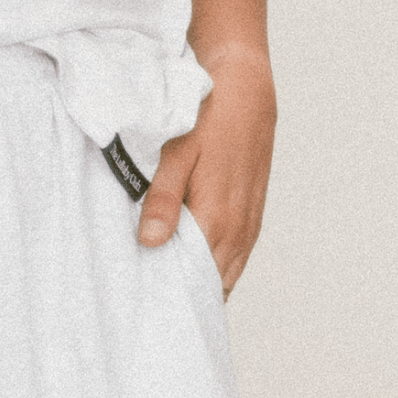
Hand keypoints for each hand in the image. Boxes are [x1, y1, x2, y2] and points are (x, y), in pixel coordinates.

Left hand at [137, 47, 275, 296]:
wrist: (246, 89)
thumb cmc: (207, 118)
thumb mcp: (176, 153)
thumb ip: (163, 200)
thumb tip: (149, 243)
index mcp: (218, 218)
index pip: (194, 278)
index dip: (172, 295)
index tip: (146, 308)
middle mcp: (239, 228)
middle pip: (212, 283)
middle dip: (185, 296)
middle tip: (151, 308)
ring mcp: (249, 223)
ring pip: (227, 272)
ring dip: (202, 284)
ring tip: (169, 294)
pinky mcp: (252, 212)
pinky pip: (236, 255)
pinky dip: (216, 267)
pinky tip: (194, 267)